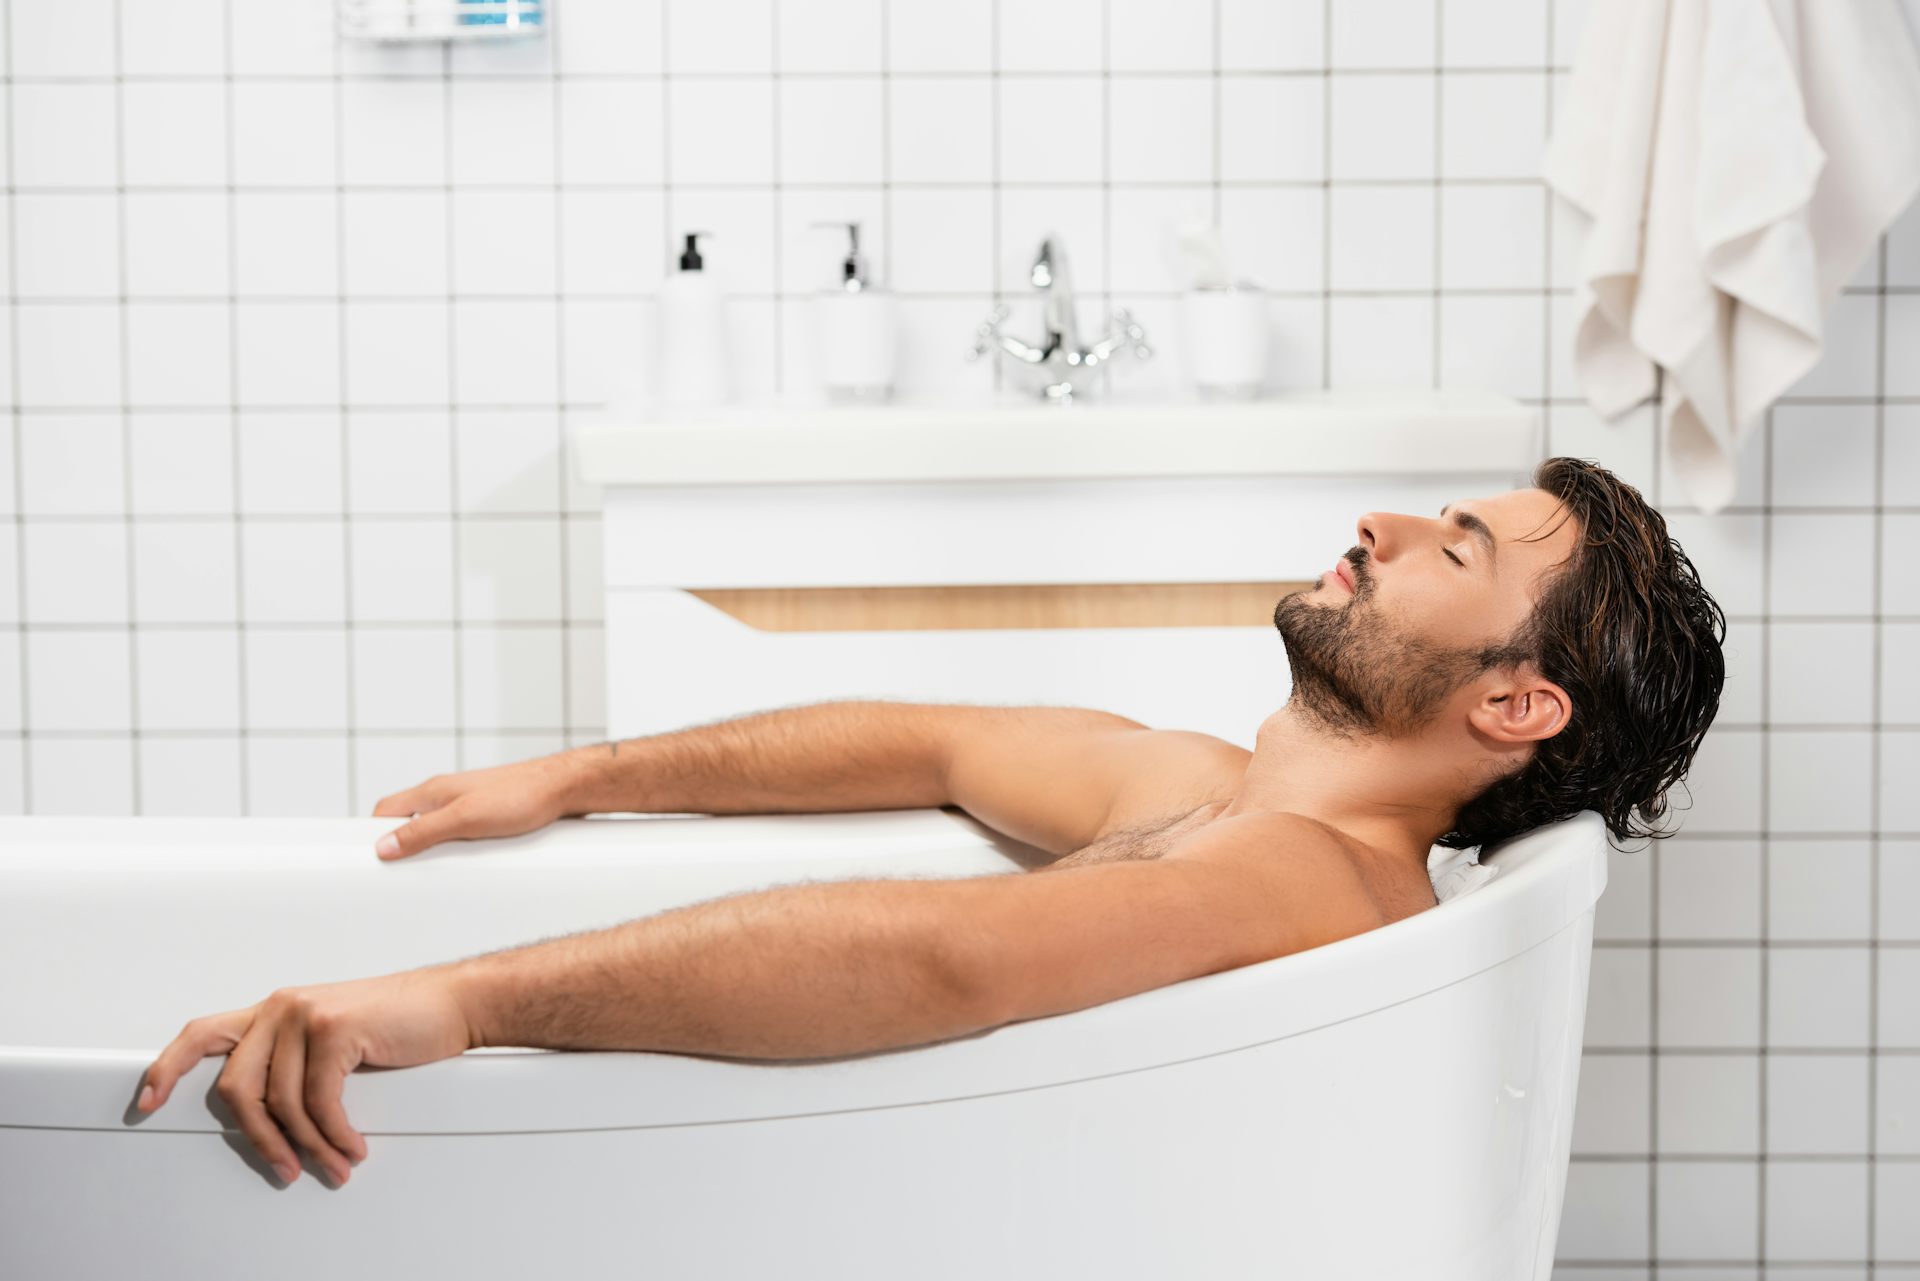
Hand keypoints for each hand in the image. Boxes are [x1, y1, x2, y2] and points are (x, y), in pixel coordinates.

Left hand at [134, 967, 477, 1186]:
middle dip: (260, 1139)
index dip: (169, 1069)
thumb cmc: (401, 1021)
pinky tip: (352, 1145)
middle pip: (238, 1087)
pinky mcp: (334, 1030)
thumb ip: (295, 1059)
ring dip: (310, 1146)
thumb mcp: (334, 1036)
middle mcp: (281, 1007)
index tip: (148, 1102)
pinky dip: (336, 1134)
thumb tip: (271, 1117)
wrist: (455, 1002)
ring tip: (334, 1164)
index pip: (203, 1033)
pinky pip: (320, 1102)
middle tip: (284, 1168)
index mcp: (276, 1009)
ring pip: (282, 1102)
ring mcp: (305, 1015)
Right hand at [371, 751, 590, 859]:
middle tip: (402, 875)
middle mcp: (447, 795)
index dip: (372, 834)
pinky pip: (463, 835)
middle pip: (410, 822)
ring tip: (434, 875)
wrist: (565, 788)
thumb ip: (423, 831)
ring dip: (433, 851)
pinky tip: (469, 867)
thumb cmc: (520, 796)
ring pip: (437, 830)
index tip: (368, 859)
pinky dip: (458, 851)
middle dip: (403, 848)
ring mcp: (469, 803)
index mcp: (433, 791)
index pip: (386, 810)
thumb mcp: (464, 819)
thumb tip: (383, 847)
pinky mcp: (491, 814)